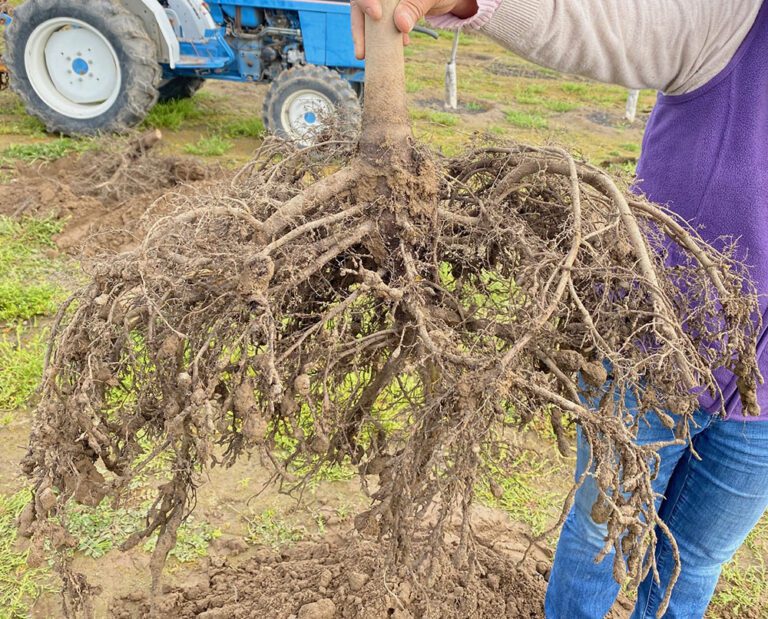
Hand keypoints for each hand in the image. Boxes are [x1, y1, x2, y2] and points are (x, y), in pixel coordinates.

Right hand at [351, 0, 477, 58]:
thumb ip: (415, 7)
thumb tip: (400, 25)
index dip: (366, 1)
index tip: (376, 15)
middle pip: (362, 9)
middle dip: (360, 30)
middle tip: (361, 52)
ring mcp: (388, 5)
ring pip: (370, 20)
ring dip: (370, 39)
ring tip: (369, 56)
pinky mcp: (394, 15)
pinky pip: (384, 27)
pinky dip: (386, 39)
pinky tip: (399, 46)